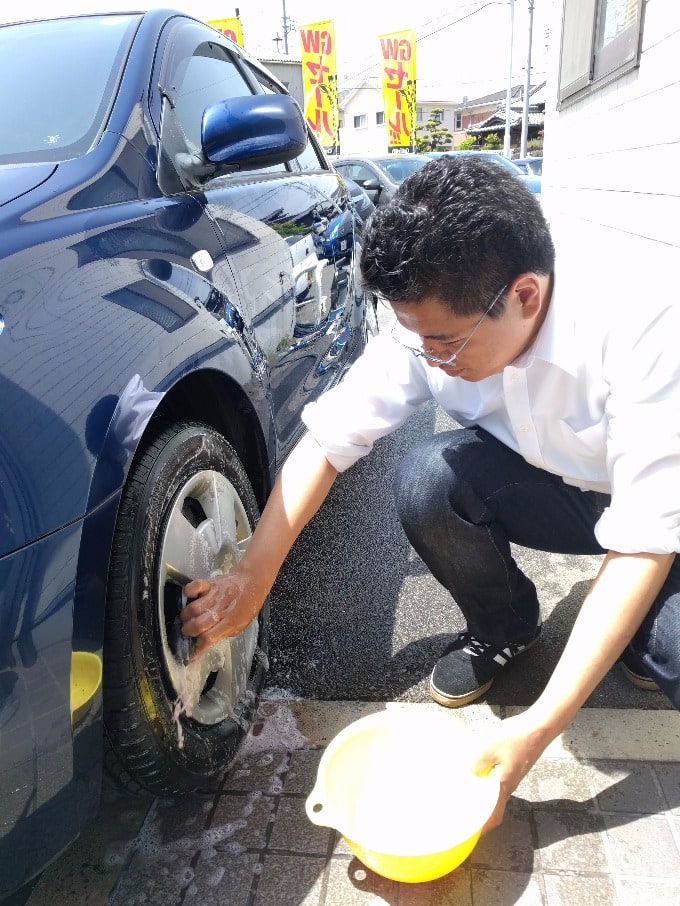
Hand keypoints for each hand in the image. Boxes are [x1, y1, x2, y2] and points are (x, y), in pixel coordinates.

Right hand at [179, 565, 266, 658]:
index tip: (191, 654)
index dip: (198, 648)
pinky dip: (189, 591)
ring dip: (186, 616)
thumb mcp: (241, 624)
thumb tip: (206, 643)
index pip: (209, 638)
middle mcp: (221, 610)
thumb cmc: (248, 605)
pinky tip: (189, 597)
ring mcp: (215, 595)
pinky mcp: (211, 583)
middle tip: (188, 632)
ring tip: (187, 618)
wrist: (253, 581)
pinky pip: (196, 586)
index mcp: (231, 622)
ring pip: (193, 608)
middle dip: (188, 632)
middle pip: (198, 625)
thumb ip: (224, 633)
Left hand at [472, 712, 551, 832]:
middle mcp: (510, 785)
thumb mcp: (489, 748)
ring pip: (497, 793)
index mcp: (504, 785)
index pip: (494, 815)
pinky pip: (500, 781)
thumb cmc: (516, 738)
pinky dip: (489, 784)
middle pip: (495, 806)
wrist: (539, 727)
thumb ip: (478, 764)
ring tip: (468, 793)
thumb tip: (470, 775)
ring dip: (484, 797)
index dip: (484, 827)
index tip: (471, 832)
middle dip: (481, 813)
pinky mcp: (515, 766)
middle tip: (464, 811)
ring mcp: (514, 775)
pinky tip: (480, 774)